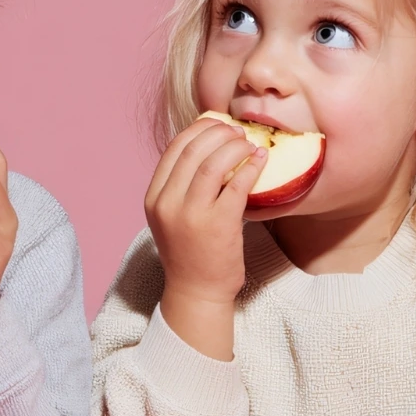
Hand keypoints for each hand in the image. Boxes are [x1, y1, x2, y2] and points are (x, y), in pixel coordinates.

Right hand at [145, 116, 265, 359]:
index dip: (197, 130)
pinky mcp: (218, 225)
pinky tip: (260, 160)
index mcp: (154, 198)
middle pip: (192, 151)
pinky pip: (236, 185)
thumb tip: (208, 146)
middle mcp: (168, 204)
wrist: (197, 291)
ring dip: (234, 147)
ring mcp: (192, 215)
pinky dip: (250, 167)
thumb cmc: (190, 251)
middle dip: (218, 133)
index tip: (216, 124)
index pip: (173, 149)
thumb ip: (181, 185)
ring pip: (212, 164)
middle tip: (236, 131)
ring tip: (249, 143)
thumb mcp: (171, 215)